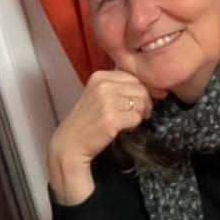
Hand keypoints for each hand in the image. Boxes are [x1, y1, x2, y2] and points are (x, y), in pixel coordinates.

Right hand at [48, 70, 154, 205]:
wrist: (71, 142)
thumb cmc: (87, 120)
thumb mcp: (97, 94)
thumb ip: (117, 86)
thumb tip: (148, 86)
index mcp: (100, 76)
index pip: (134, 77)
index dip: (139, 91)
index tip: (134, 102)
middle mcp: (103, 85)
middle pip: (141, 89)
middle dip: (143, 103)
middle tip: (135, 114)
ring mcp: (107, 101)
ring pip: (141, 103)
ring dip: (138, 115)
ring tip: (126, 121)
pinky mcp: (112, 118)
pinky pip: (136, 118)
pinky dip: (133, 125)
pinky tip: (122, 128)